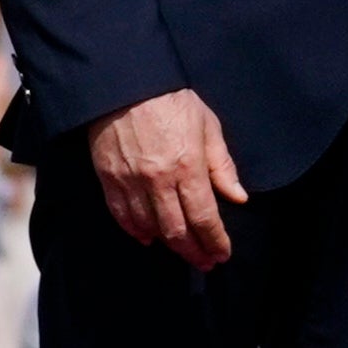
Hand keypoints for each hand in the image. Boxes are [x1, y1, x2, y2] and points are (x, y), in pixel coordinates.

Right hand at [89, 87, 247, 271]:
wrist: (125, 85)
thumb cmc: (172, 101)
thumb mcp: (208, 126)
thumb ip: (222, 165)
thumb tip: (238, 197)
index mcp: (188, 167)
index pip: (204, 217)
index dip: (215, 240)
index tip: (222, 254)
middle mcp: (159, 181)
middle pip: (177, 230)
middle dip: (194, 251)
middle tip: (206, 262)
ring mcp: (131, 182)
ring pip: (150, 227)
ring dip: (167, 245)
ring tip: (183, 252)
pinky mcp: (109, 179)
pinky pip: (121, 215)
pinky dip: (135, 230)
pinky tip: (148, 237)